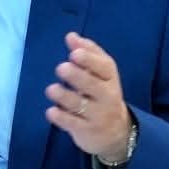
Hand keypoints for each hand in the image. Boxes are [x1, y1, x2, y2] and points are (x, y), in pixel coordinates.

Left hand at [45, 32, 132, 162]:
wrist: (117, 132)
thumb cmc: (102, 94)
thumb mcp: (100, 74)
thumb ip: (87, 53)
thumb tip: (71, 36)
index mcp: (110, 78)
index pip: (105, 67)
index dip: (90, 60)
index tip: (74, 53)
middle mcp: (107, 96)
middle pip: (93, 85)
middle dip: (77, 76)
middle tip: (61, 67)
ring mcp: (98, 115)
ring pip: (80, 105)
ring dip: (64, 96)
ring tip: (51, 89)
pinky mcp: (87, 131)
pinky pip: (73, 124)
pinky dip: (61, 118)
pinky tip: (51, 111)